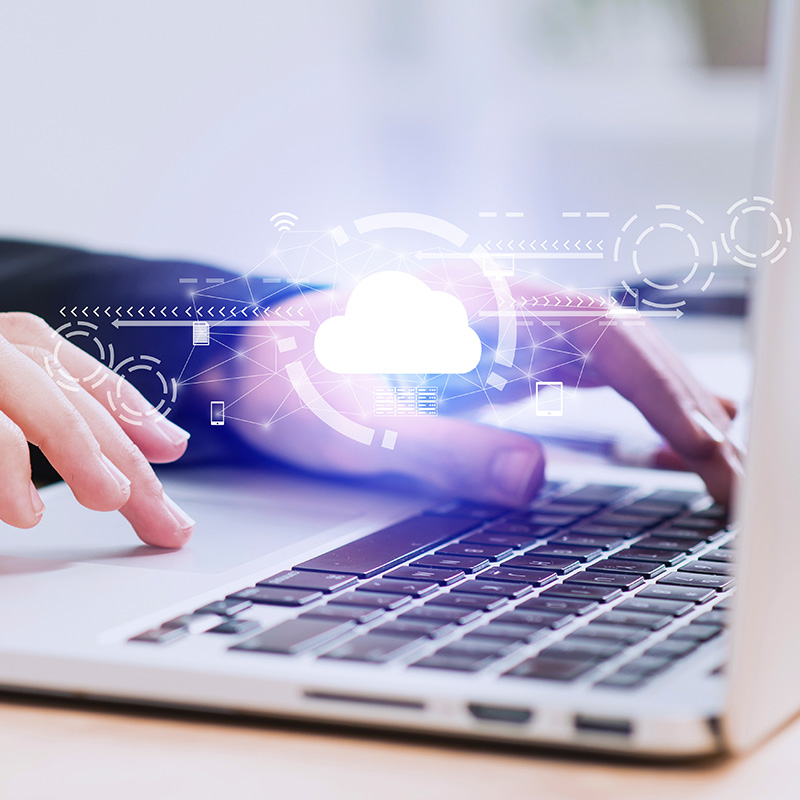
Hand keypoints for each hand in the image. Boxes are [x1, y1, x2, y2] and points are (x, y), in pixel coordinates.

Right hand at [0, 313, 194, 546]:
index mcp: (21, 346)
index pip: (93, 381)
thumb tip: (165, 442)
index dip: (138, 415)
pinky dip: (12, 476)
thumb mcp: (12, 398)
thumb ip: (70, 410)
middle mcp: (3, 348)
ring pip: (48, 411)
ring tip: (111, 500)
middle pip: (83, 405)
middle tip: (167, 520)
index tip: (176, 449)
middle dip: (130, 466)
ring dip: (86, 460)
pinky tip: (27, 513)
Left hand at [215, 273, 739, 507]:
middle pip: (619, 345)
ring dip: (665, 405)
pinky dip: (627, 408)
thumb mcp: (351, 425)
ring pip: (607, 359)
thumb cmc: (288, 382)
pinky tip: (656, 437)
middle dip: (683, 404)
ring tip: (720, 457)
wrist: (251, 363)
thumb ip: (437, 447)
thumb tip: (534, 477)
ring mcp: (497, 333)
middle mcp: (496, 309)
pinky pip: (578, 377)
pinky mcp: (491, 360)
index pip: (599, 336)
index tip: (704, 448)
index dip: (660, 390)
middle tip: (734, 475)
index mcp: (472, 306)